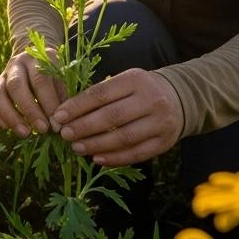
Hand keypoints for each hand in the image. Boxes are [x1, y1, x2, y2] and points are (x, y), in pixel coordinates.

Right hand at [0, 49, 67, 136]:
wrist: (34, 61)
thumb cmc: (54, 76)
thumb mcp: (63, 79)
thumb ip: (62, 95)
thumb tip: (60, 119)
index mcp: (38, 58)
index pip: (40, 79)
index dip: (48, 102)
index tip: (56, 123)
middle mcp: (17, 63)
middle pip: (16, 85)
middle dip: (29, 110)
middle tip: (43, 129)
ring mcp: (3, 74)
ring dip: (11, 116)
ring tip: (25, 133)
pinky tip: (7, 128)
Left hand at [51, 68, 183, 165]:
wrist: (179, 99)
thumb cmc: (140, 90)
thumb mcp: (124, 81)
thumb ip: (100, 95)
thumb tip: (66, 114)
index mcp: (135, 80)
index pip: (101, 94)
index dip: (77, 106)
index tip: (59, 116)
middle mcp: (151, 100)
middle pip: (112, 117)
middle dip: (84, 127)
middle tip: (65, 134)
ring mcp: (160, 122)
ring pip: (124, 138)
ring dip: (96, 145)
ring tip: (77, 148)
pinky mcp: (164, 142)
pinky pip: (136, 154)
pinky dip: (114, 158)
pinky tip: (97, 158)